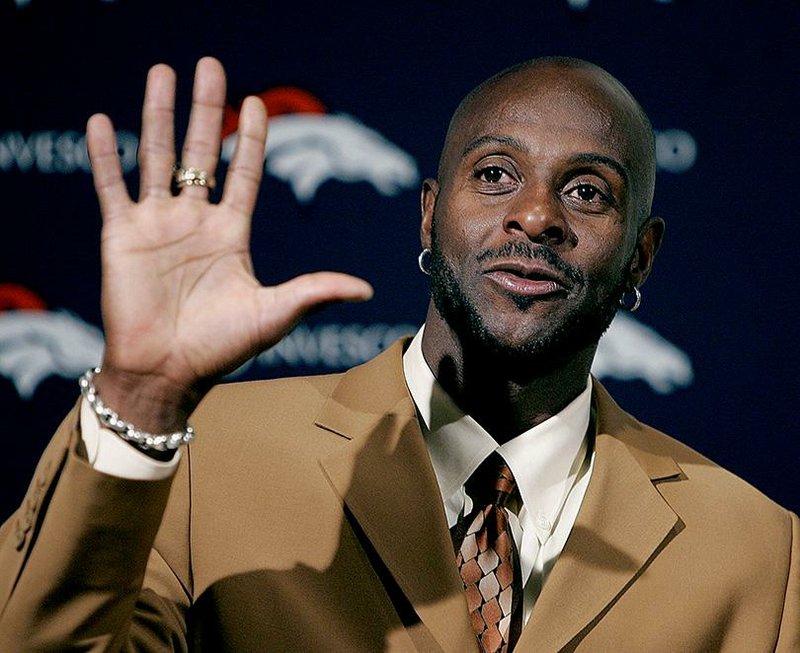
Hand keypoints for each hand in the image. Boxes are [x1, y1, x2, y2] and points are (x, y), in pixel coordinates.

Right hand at [86, 57, 372, 430]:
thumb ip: (315, 291)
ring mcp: (157, 225)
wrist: (167, 373)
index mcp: (230, 234)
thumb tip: (367, 288)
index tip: (255, 102)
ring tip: (162, 73)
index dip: (251, 138)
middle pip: (201, 153)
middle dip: (206, 110)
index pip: (244, 173)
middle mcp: (195, 222)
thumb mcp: (274, 313)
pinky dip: (105, 155)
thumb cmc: (220, 348)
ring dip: (159, 115)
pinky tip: (102, 121)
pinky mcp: (122, 235)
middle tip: (209, 66)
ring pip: (157, 157)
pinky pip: (111, 186)